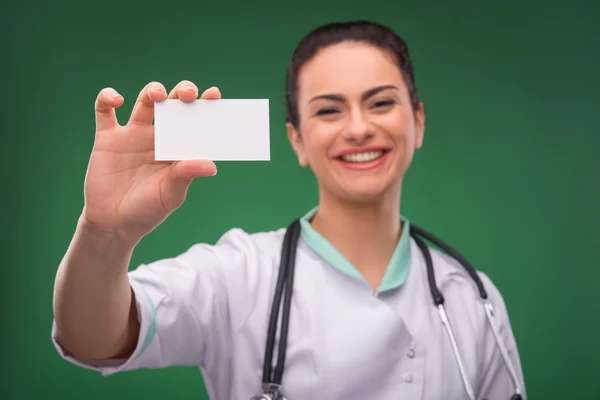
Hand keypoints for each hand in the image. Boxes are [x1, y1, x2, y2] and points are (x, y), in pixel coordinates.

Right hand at [80, 80, 219, 243]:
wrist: (112, 224)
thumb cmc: (147, 211)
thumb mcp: (169, 195)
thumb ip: (186, 176)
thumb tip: (211, 165)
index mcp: (178, 149)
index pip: (196, 122)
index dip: (205, 106)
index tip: (214, 94)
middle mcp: (159, 137)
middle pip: (174, 104)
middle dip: (182, 92)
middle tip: (189, 94)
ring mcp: (133, 136)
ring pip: (145, 101)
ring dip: (153, 91)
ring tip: (158, 95)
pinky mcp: (107, 138)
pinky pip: (104, 111)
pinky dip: (107, 98)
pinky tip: (116, 99)